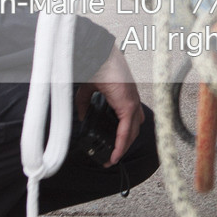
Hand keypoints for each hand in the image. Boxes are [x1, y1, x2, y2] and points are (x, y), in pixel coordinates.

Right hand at [76, 46, 143, 167]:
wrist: (98, 57)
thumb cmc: (96, 67)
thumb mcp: (89, 90)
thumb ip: (86, 104)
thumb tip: (83, 116)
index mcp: (125, 95)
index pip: (130, 119)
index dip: (124, 133)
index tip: (114, 145)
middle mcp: (133, 100)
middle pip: (133, 128)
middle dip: (123, 144)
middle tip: (111, 156)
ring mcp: (133, 103)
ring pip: (132, 132)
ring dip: (122, 147)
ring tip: (111, 159)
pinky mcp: (128, 106)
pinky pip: (126, 131)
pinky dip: (121, 144)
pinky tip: (114, 154)